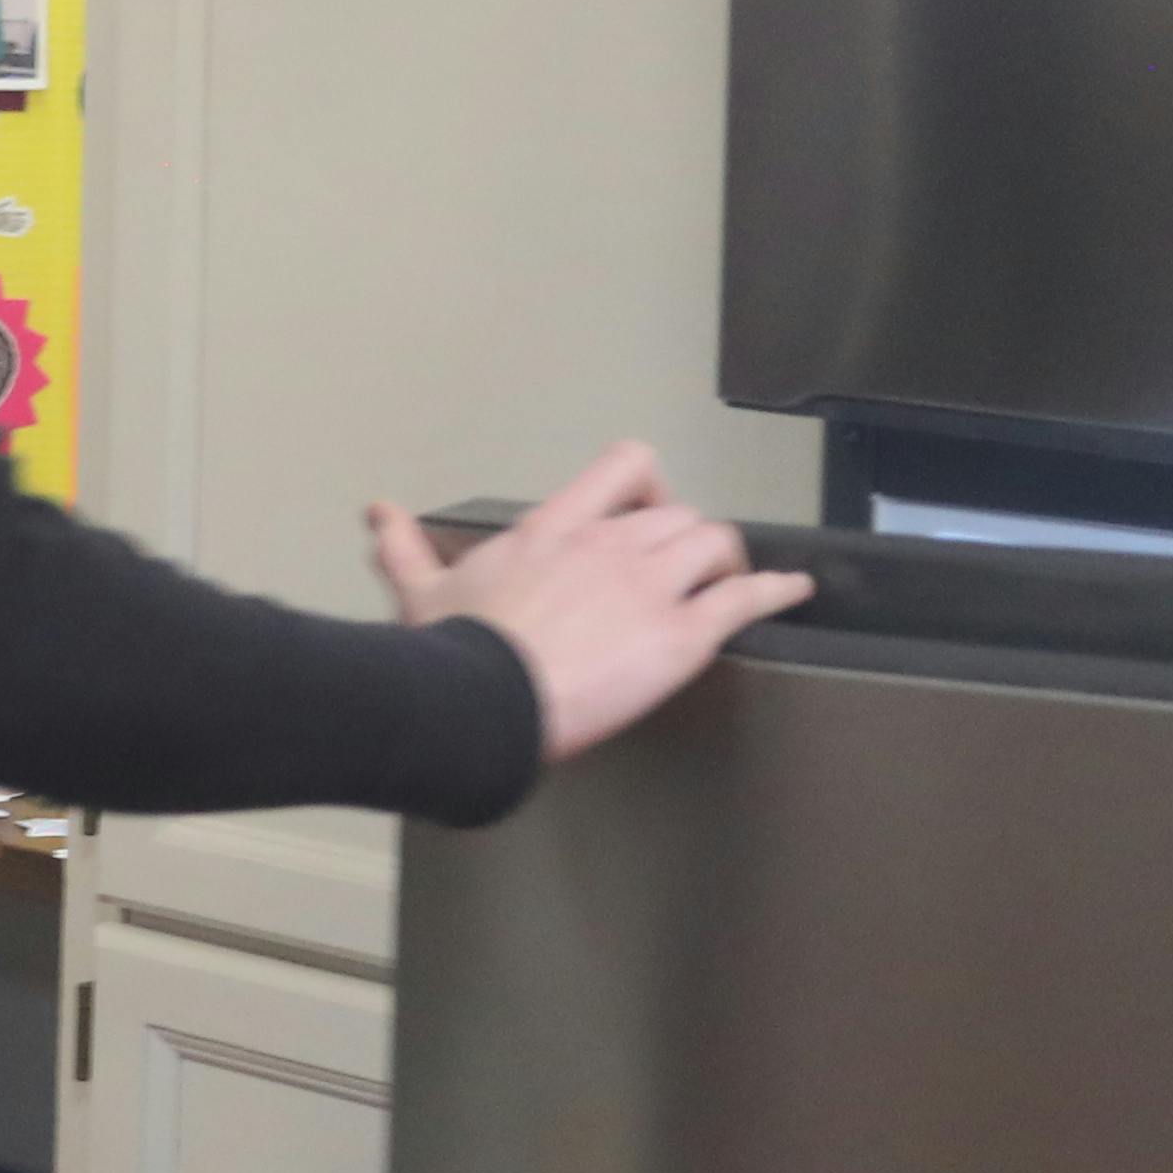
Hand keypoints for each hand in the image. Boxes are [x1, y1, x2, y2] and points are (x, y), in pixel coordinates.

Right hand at [365, 441, 811, 765]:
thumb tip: (379, 514)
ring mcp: (650, 586)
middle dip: (686, 537)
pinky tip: (793, 593)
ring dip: (726, 562)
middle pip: (678, 512)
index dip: (647, 484)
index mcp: (554, 529)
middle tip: (684, 568)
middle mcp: (609, 544)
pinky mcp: (681, 636)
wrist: (481, 703)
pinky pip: (745, 599)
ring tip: (730, 583)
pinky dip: (775, 592)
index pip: (622, 469)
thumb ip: (406, 547)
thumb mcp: (422, 591)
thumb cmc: (453, 652)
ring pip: (715, 543)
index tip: (648, 504)